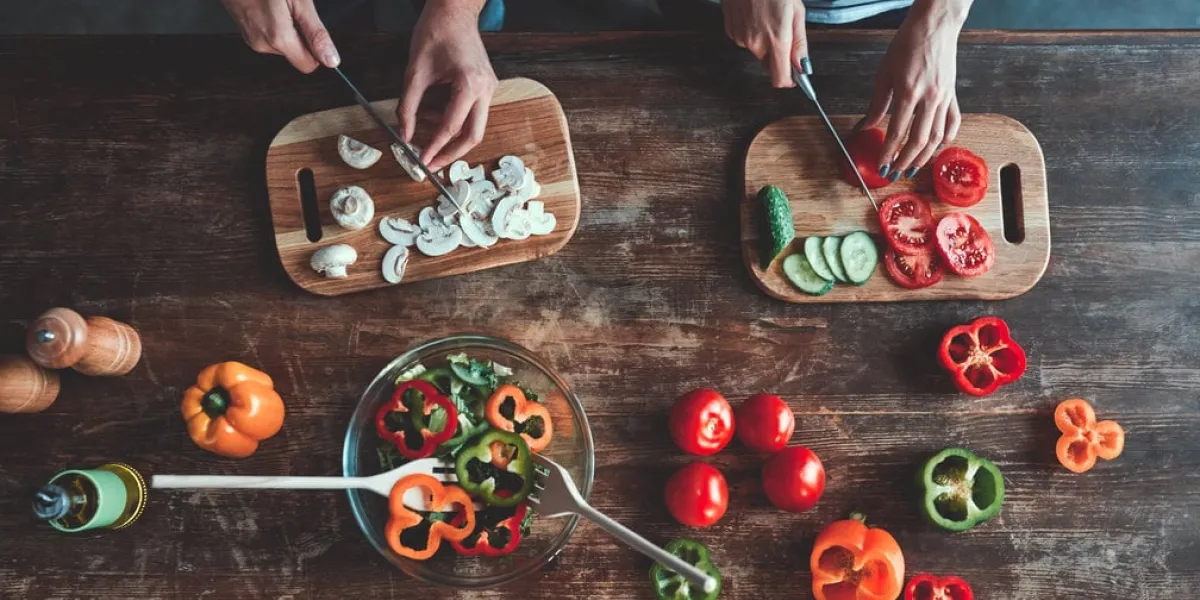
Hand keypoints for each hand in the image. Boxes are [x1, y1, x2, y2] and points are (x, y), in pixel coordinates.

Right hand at [221, 0, 339, 72]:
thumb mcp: (299, 1)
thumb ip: (316, 33)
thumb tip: (331, 60)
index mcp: (278, 38)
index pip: (308, 65)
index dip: (317, 50)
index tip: (314, 31)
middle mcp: (262, 44)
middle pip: (295, 54)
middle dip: (300, 36)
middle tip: (293, 10)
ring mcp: (252, 38)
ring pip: (282, 45)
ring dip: (286, 28)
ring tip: (279, 5)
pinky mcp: (245, 32)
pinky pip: (268, 36)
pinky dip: (274, 24)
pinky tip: (269, 6)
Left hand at [398, 1, 496, 170]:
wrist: (454, 11)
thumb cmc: (437, 32)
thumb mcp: (414, 71)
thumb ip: (407, 106)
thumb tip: (403, 134)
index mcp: (470, 84)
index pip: (451, 126)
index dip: (435, 146)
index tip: (423, 161)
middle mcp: (485, 89)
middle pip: (473, 135)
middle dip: (452, 152)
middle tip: (432, 162)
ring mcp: (489, 89)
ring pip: (474, 126)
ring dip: (448, 132)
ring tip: (421, 122)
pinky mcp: (486, 87)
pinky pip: (472, 112)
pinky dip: (452, 118)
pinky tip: (432, 110)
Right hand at [722, 0, 808, 87]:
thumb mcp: (797, 12)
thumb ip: (799, 43)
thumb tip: (802, 66)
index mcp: (776, 39)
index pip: (780, 79)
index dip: (789, 80)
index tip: (795, 76)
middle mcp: (756, 43)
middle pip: (769, 65)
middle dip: (778, 56)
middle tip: (783, 31)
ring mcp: (740, 38)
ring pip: (757, 52)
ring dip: (764, 42)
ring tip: (768, 17)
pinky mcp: (731, 31)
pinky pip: (745, 41)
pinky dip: (752, 33)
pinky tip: (755, 16)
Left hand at [861, 0, 972, 179]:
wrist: (934, 27)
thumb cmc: (908, 45)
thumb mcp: (884, 74)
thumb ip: (877, 104)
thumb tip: (865, 126)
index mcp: (909, 92)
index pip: (897, 131)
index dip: (889, 152)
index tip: (882, 165)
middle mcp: (930, 98)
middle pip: (919, 140)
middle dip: (905, 160)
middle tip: (895, 172)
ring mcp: (945, 98)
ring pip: (937, 136)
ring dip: (924, 156)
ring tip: (912, 167)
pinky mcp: (953, 95)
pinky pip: (953, 122)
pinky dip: (946, 137)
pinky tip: (937, 147)